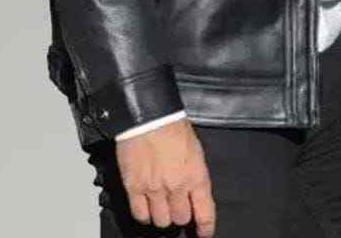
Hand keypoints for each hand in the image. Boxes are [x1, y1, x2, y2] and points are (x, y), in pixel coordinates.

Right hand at [115, 117, 216, 236]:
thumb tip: (193, 190)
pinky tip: (145, 205)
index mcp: (196, 176)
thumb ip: (194, 173)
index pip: (205, 213)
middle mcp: (177, 187)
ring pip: (161, 221)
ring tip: (159, 203)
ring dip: (161, 214)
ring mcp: (155, 189)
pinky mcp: (135, 187)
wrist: (149, 115)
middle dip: (179, 213)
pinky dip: (144, 214)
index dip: (205, 227)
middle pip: (180, 218)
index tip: (204, 232)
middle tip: (175, 204)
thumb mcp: (194, 149)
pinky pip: (140, 214)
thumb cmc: (172, 124)